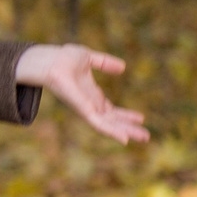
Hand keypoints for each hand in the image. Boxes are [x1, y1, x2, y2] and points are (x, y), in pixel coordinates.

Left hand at [15, 44, 147, 143]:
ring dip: (126, 131)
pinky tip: (124, 139)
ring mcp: (85, 108)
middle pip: (112, 120)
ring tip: (144, 138)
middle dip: (129, 127)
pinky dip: (112, 131)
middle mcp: (88, 104)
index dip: (124, 115)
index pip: (110, 110)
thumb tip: (122, 67)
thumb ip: (105, 63)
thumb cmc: (62, 58)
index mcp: (90, 94)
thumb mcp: (88, 58)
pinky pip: (99, 124)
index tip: (141, 118)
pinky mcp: (83, 110)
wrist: (50, 60)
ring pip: (109, 124)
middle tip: (146, 136)